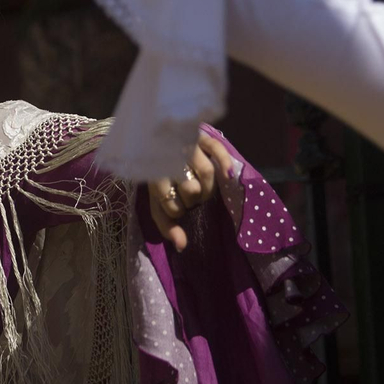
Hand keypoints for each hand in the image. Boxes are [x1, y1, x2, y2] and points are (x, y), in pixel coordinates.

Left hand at [146, 133, 236, 251]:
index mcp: (155, 177)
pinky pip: (218, 149)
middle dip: (193, 199)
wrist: (156, 145)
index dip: (177, 210)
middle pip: (192, 190)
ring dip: (207, 188)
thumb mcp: (157, 203)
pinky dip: (224, 162)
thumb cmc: (160, 179)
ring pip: (207, 172)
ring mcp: (188, 146)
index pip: (173, 205)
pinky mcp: (202, 137)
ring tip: (201, 189)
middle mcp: (171, 159)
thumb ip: (167, 226)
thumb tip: (181, 245)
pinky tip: (228, 175)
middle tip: (189, 196)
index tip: (175, 205)